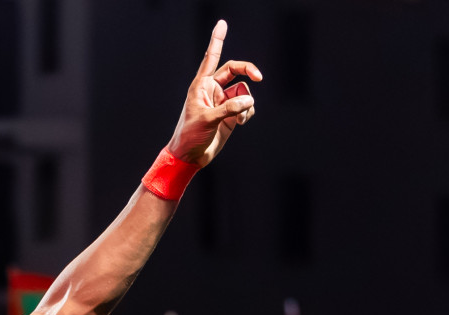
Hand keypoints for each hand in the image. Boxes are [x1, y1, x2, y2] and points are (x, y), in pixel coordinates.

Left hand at [167, 20, 260, 166]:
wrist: (191, 157)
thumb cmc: (190, 136)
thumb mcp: (207, 120)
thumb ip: (228, 109)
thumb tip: (249, 102)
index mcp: (201, 85)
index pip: (211, 57)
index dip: (217, 40)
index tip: (222, 23)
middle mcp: (213, 90)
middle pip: (235, 70)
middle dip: (248, 72)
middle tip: (258, 77)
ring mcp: (223, 102)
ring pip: (244, 92)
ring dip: (246, 103)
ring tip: (238, 118)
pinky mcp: (231, 114)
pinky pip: (246, 107)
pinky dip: (247, 112)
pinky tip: (239, 122)